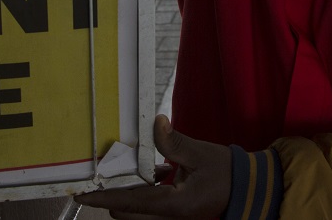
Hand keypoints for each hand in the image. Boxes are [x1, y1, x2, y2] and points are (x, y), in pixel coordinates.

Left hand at [75, 114, 231, 218]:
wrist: (248, 191)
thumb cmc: (228, 174)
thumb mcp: (201, 154)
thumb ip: (174, 142)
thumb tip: (156, 122)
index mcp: (174, 206)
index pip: (129, 202)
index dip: (103, 198)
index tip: (83, 195)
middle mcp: (169, 219)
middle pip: (126, 214)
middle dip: (112, 197)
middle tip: (104, 176)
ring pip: (136, 213)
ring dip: (129, 196)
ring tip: (132, 171)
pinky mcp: (175, 216)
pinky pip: (150, 209)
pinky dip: (145, 194)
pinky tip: (159, 174)